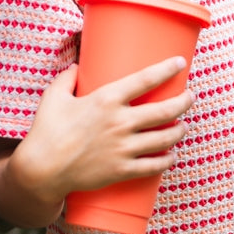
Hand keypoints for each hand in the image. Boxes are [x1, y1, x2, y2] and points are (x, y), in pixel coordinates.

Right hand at [0, 56, 193, 226]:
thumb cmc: (46, 130)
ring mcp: (123, 148)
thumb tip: (78, 67)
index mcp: (106, 99)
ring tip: (182, 125)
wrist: (42, 170)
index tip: (180, 63)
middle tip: (190, 96)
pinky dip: (167, 159)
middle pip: (165, 110)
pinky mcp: (122, 170)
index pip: (146, 79)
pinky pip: (154, 165)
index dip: (167, 69)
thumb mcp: (54, 96)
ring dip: (179, 130)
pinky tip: (171, 155)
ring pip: (165, 138)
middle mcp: (120, 122)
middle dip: (184, 101)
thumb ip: (68, 77)